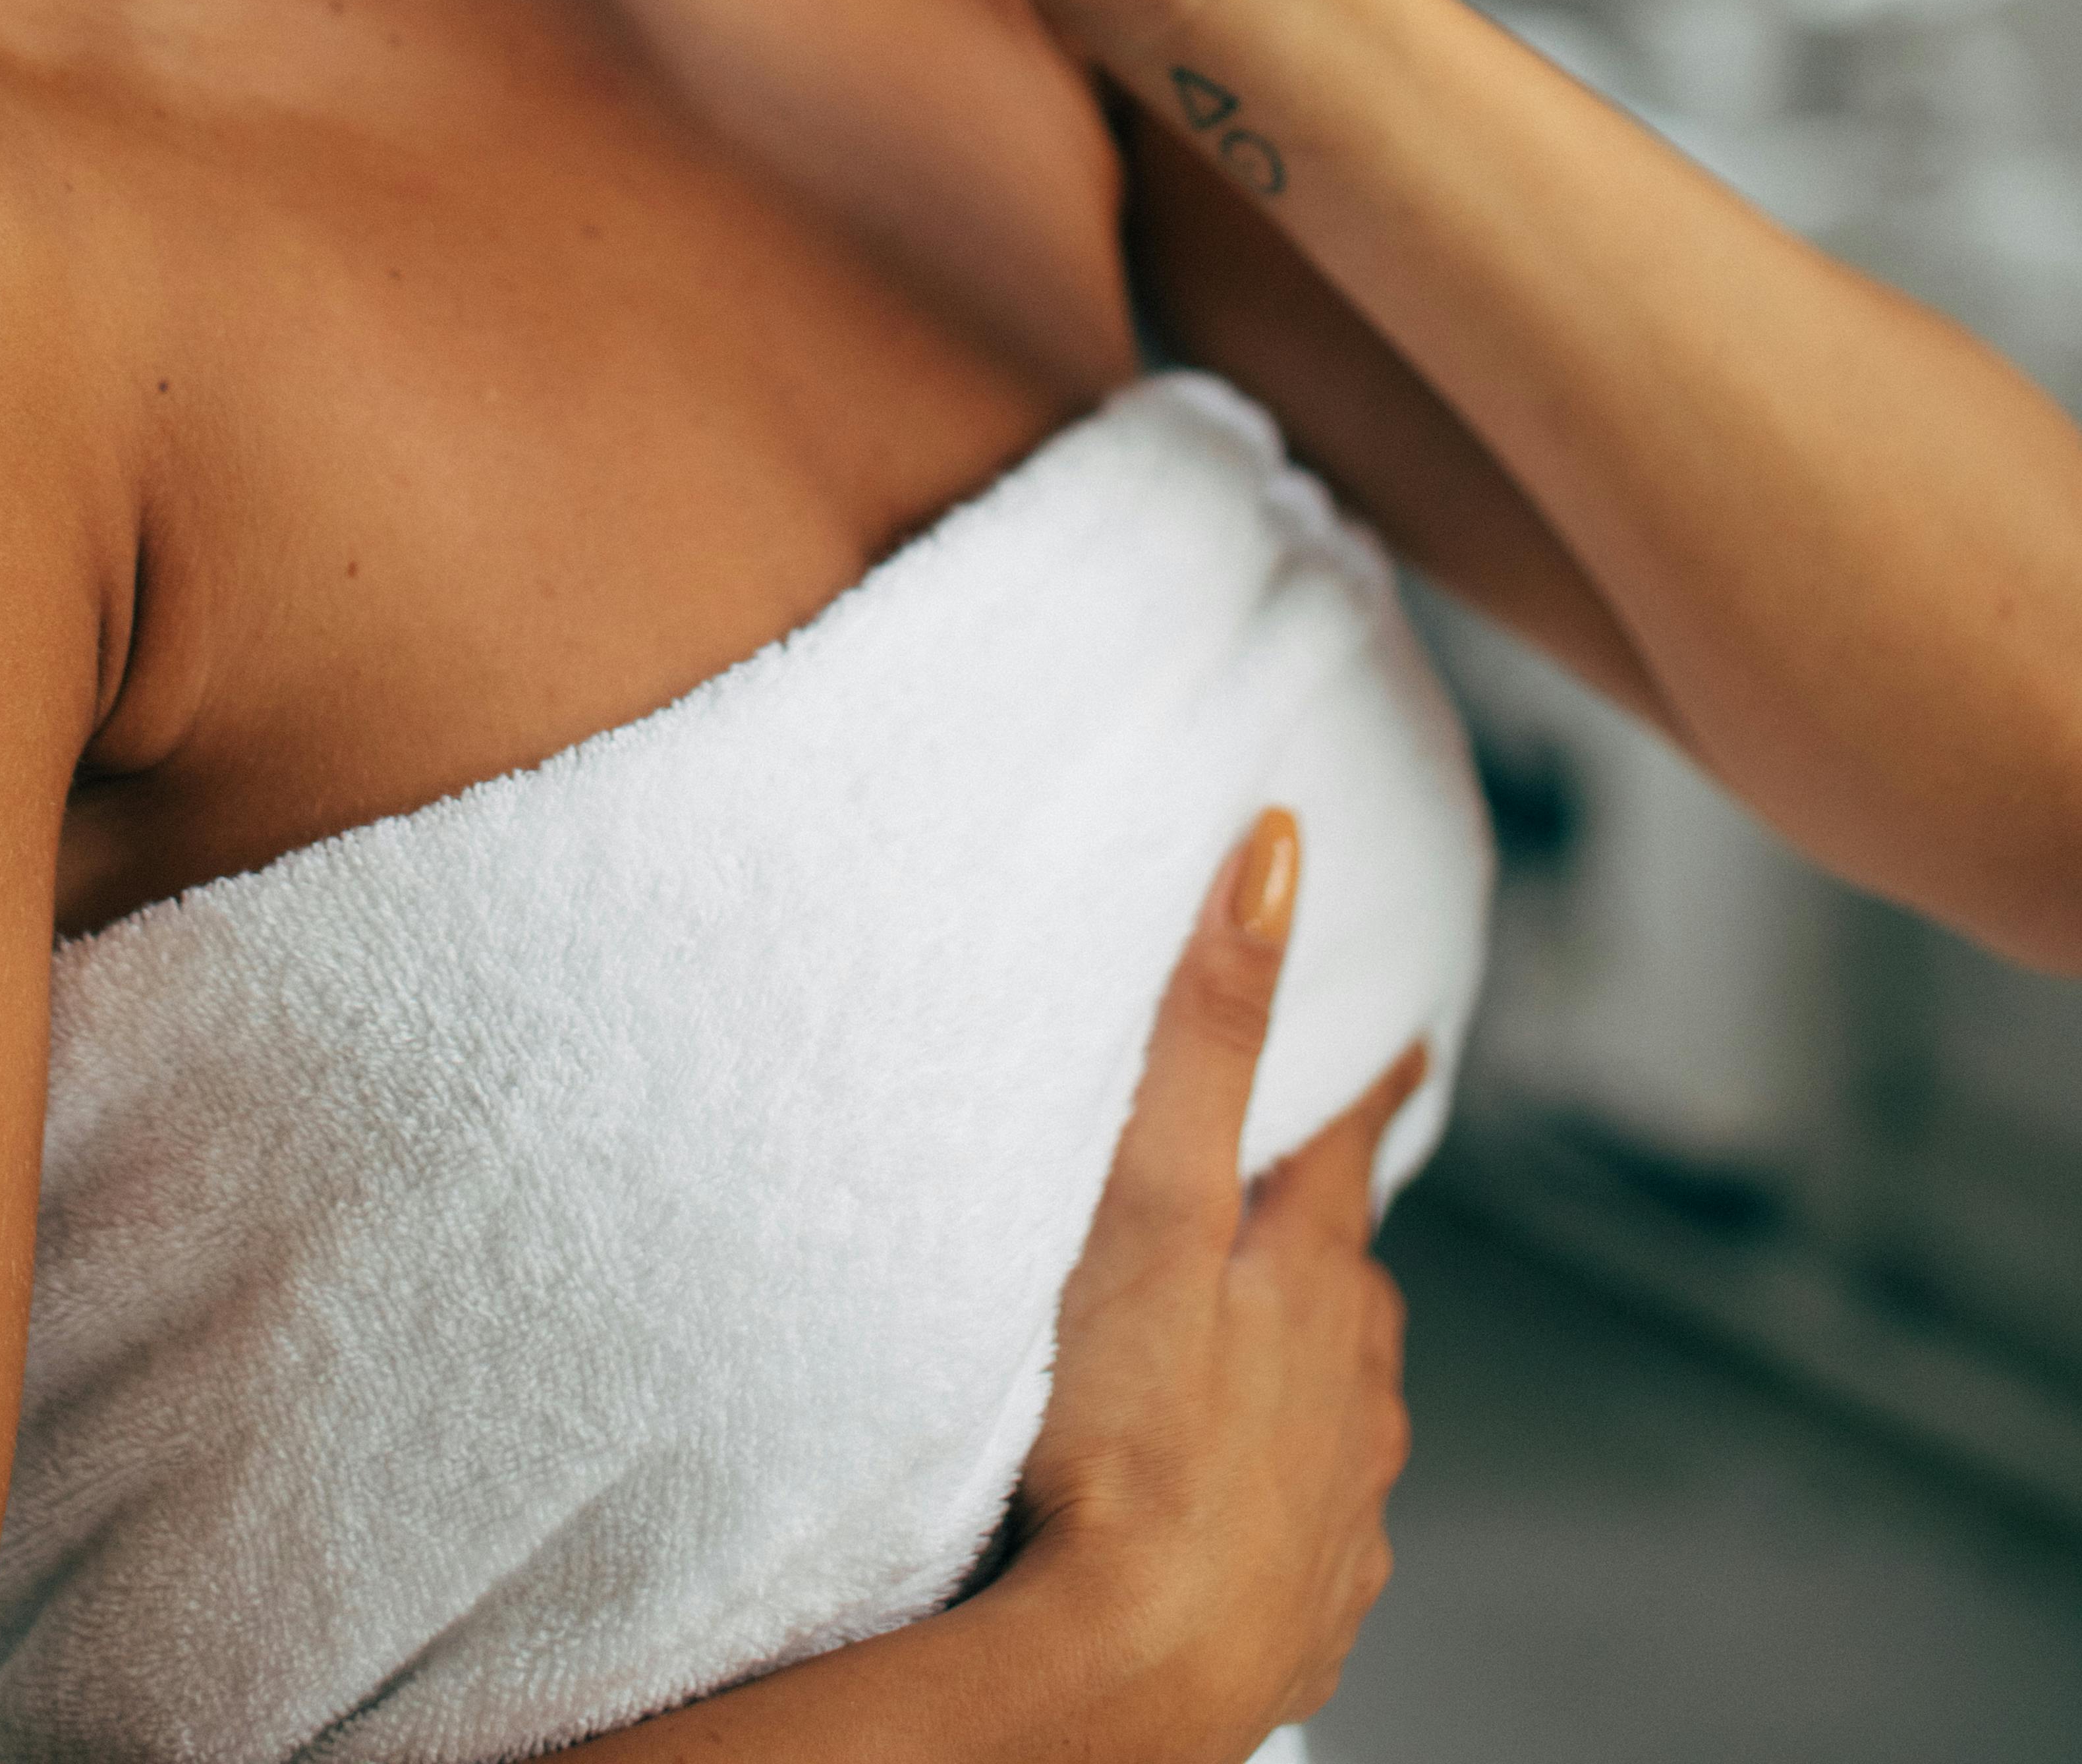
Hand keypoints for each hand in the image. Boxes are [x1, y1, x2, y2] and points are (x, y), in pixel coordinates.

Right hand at [993, 814, 1420, 1761]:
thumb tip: (1280, 854)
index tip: (1405, 1045)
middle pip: (1352, 1287)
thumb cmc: (1126, 1438)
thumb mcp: (1153, 1204)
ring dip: (1310, 1372)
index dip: (1369, 1090)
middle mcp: (1353, 1393)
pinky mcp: (1308, 1609)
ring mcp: (1341, 1511)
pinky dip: (1285, 1499)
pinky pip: (1315, 1531)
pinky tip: (1236, 1506)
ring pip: (1343, 1409)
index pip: (1352, 1153)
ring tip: (1252, 1357)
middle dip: (1328, 1241)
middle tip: (1292, 1207)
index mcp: (1317, 1285)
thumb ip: (1212, 1032)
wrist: (1126, 1677)